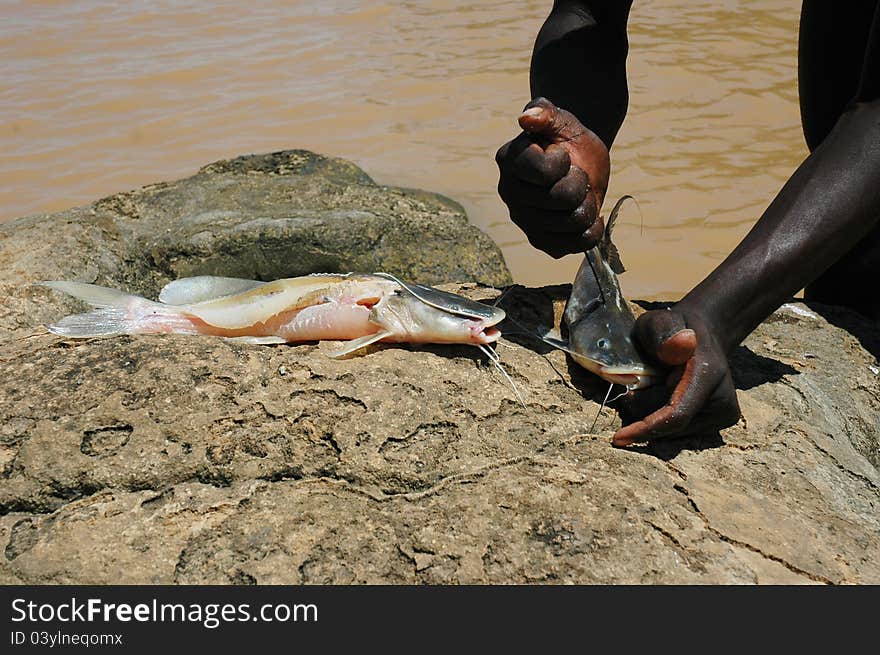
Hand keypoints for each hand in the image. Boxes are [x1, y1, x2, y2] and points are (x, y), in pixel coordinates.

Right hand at [495, 97, 610, 257]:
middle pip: (561, 199)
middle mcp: (510, 193)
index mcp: (509, 161)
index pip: (544, 173)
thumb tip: (527, 117)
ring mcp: (524, 221)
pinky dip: (590, 231)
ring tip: (580, 194)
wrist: (579, 162)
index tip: (562, 154)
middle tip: (575, 175)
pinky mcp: (541, 241)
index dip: (563, 163)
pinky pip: (574, 246)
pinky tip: (587, 216)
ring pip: (572, 222)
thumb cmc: (566, 138)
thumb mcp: (561, 120)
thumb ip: (545, 112)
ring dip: (587, 205)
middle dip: (580, 182)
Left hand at [612, 306, 741, 445]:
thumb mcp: (659, 321)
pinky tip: (665, 396)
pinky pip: (680, 430)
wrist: (704, 335)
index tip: (618, 438)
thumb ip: (662, 332)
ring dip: (653, 416)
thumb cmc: (674, 329)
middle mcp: (723, 400)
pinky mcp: (720, 422)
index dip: (646, 428)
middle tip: (636, 384)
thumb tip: (680, 344)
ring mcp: (724, 414)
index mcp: (708, 375)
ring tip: (655, 385)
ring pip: (674, 431)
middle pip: (670, 425)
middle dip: (643, 413)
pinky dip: (663, 419)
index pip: (676, 414)